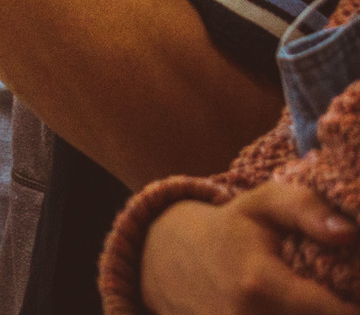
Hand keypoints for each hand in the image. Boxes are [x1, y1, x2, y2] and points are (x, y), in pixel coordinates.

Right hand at [140, 182, 359, 314]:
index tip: (354, 295)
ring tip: (314, 304)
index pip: (336, 313)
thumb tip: (348, 233)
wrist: (168, 259)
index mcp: (259, 284)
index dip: (354, 306)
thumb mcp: (263, 205)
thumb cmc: (229, 230)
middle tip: (339, 300)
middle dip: (332, 311)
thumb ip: (306, 209)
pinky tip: (288, 311)